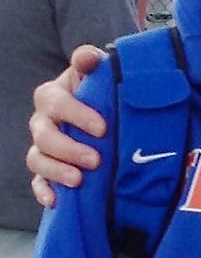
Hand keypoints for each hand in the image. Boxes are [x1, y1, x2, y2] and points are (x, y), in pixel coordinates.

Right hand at [26, 46, 107, 206]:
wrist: (106, 120)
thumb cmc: (101, 95)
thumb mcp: (99, 76)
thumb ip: (92, 64)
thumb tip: (87, 57)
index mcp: (53, 96)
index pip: (56, 102)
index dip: (77, 114)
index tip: (102, 128)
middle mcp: (43, 122)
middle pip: (44, 135)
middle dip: (68, 149)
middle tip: (95, 160)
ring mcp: (43, 148)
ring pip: (37, 159)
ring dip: (56, 171)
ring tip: (79, 180)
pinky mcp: (46, 171)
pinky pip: (37, 183)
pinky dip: (43, 192)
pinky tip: (55, 200)